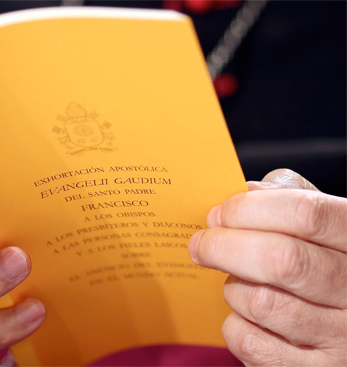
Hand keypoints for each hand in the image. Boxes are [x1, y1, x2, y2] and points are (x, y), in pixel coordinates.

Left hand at [189, 169, 346, 365]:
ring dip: (233, 288)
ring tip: (238, 282)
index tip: (218, 214)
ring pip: (260, 303)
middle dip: (224, 247)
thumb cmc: (327, 265)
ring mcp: (341, 339)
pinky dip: (235, 324)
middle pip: (280, 260)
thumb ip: (291, 199)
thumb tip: (244, 192)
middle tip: (200, 244)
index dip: (250, 209)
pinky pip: (249, 342)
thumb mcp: (326, 227)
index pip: (306, 214)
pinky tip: (247, 316)